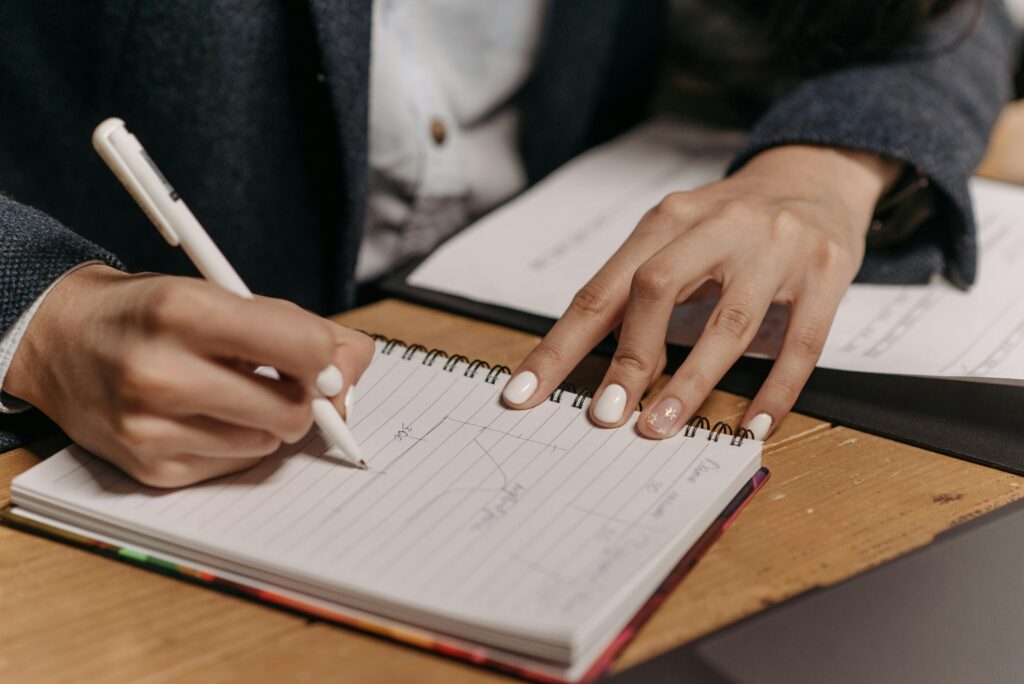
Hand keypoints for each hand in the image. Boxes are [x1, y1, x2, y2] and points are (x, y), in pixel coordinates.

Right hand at [5, 264, 373, 486]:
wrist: (61, 341)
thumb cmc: (153, 314)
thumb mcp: (221, 294)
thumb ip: (299, 327)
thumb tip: (355, 366)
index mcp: (185, 312)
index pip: (302, 349)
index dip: (325, 359)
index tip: (320, 361)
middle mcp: (162, 373)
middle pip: (292, 411)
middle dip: (303, 399)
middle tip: (283, 382)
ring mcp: (152, 428)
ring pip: (268, 443)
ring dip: (268, 421)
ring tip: (232, 393)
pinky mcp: (150, 470)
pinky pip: (235, 466)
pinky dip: (237, 443)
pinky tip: (206, 417)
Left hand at [502, 145, 898, 438]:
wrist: (817, 175)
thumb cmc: (731, 221)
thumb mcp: (678, 237)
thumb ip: (641, 292)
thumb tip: (606, 370)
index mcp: (667, 220)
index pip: (602, 289)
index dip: (560, 345)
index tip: (525, 393)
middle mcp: (717, 226)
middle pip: (656, 290)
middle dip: (628, 358)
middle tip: (607, 414)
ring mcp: (774, 248)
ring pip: (727, 323)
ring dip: (691, 381)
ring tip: (663, 424)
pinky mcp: (825, 271)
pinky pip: (801, 341)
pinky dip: (777, 388)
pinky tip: (755, 424)